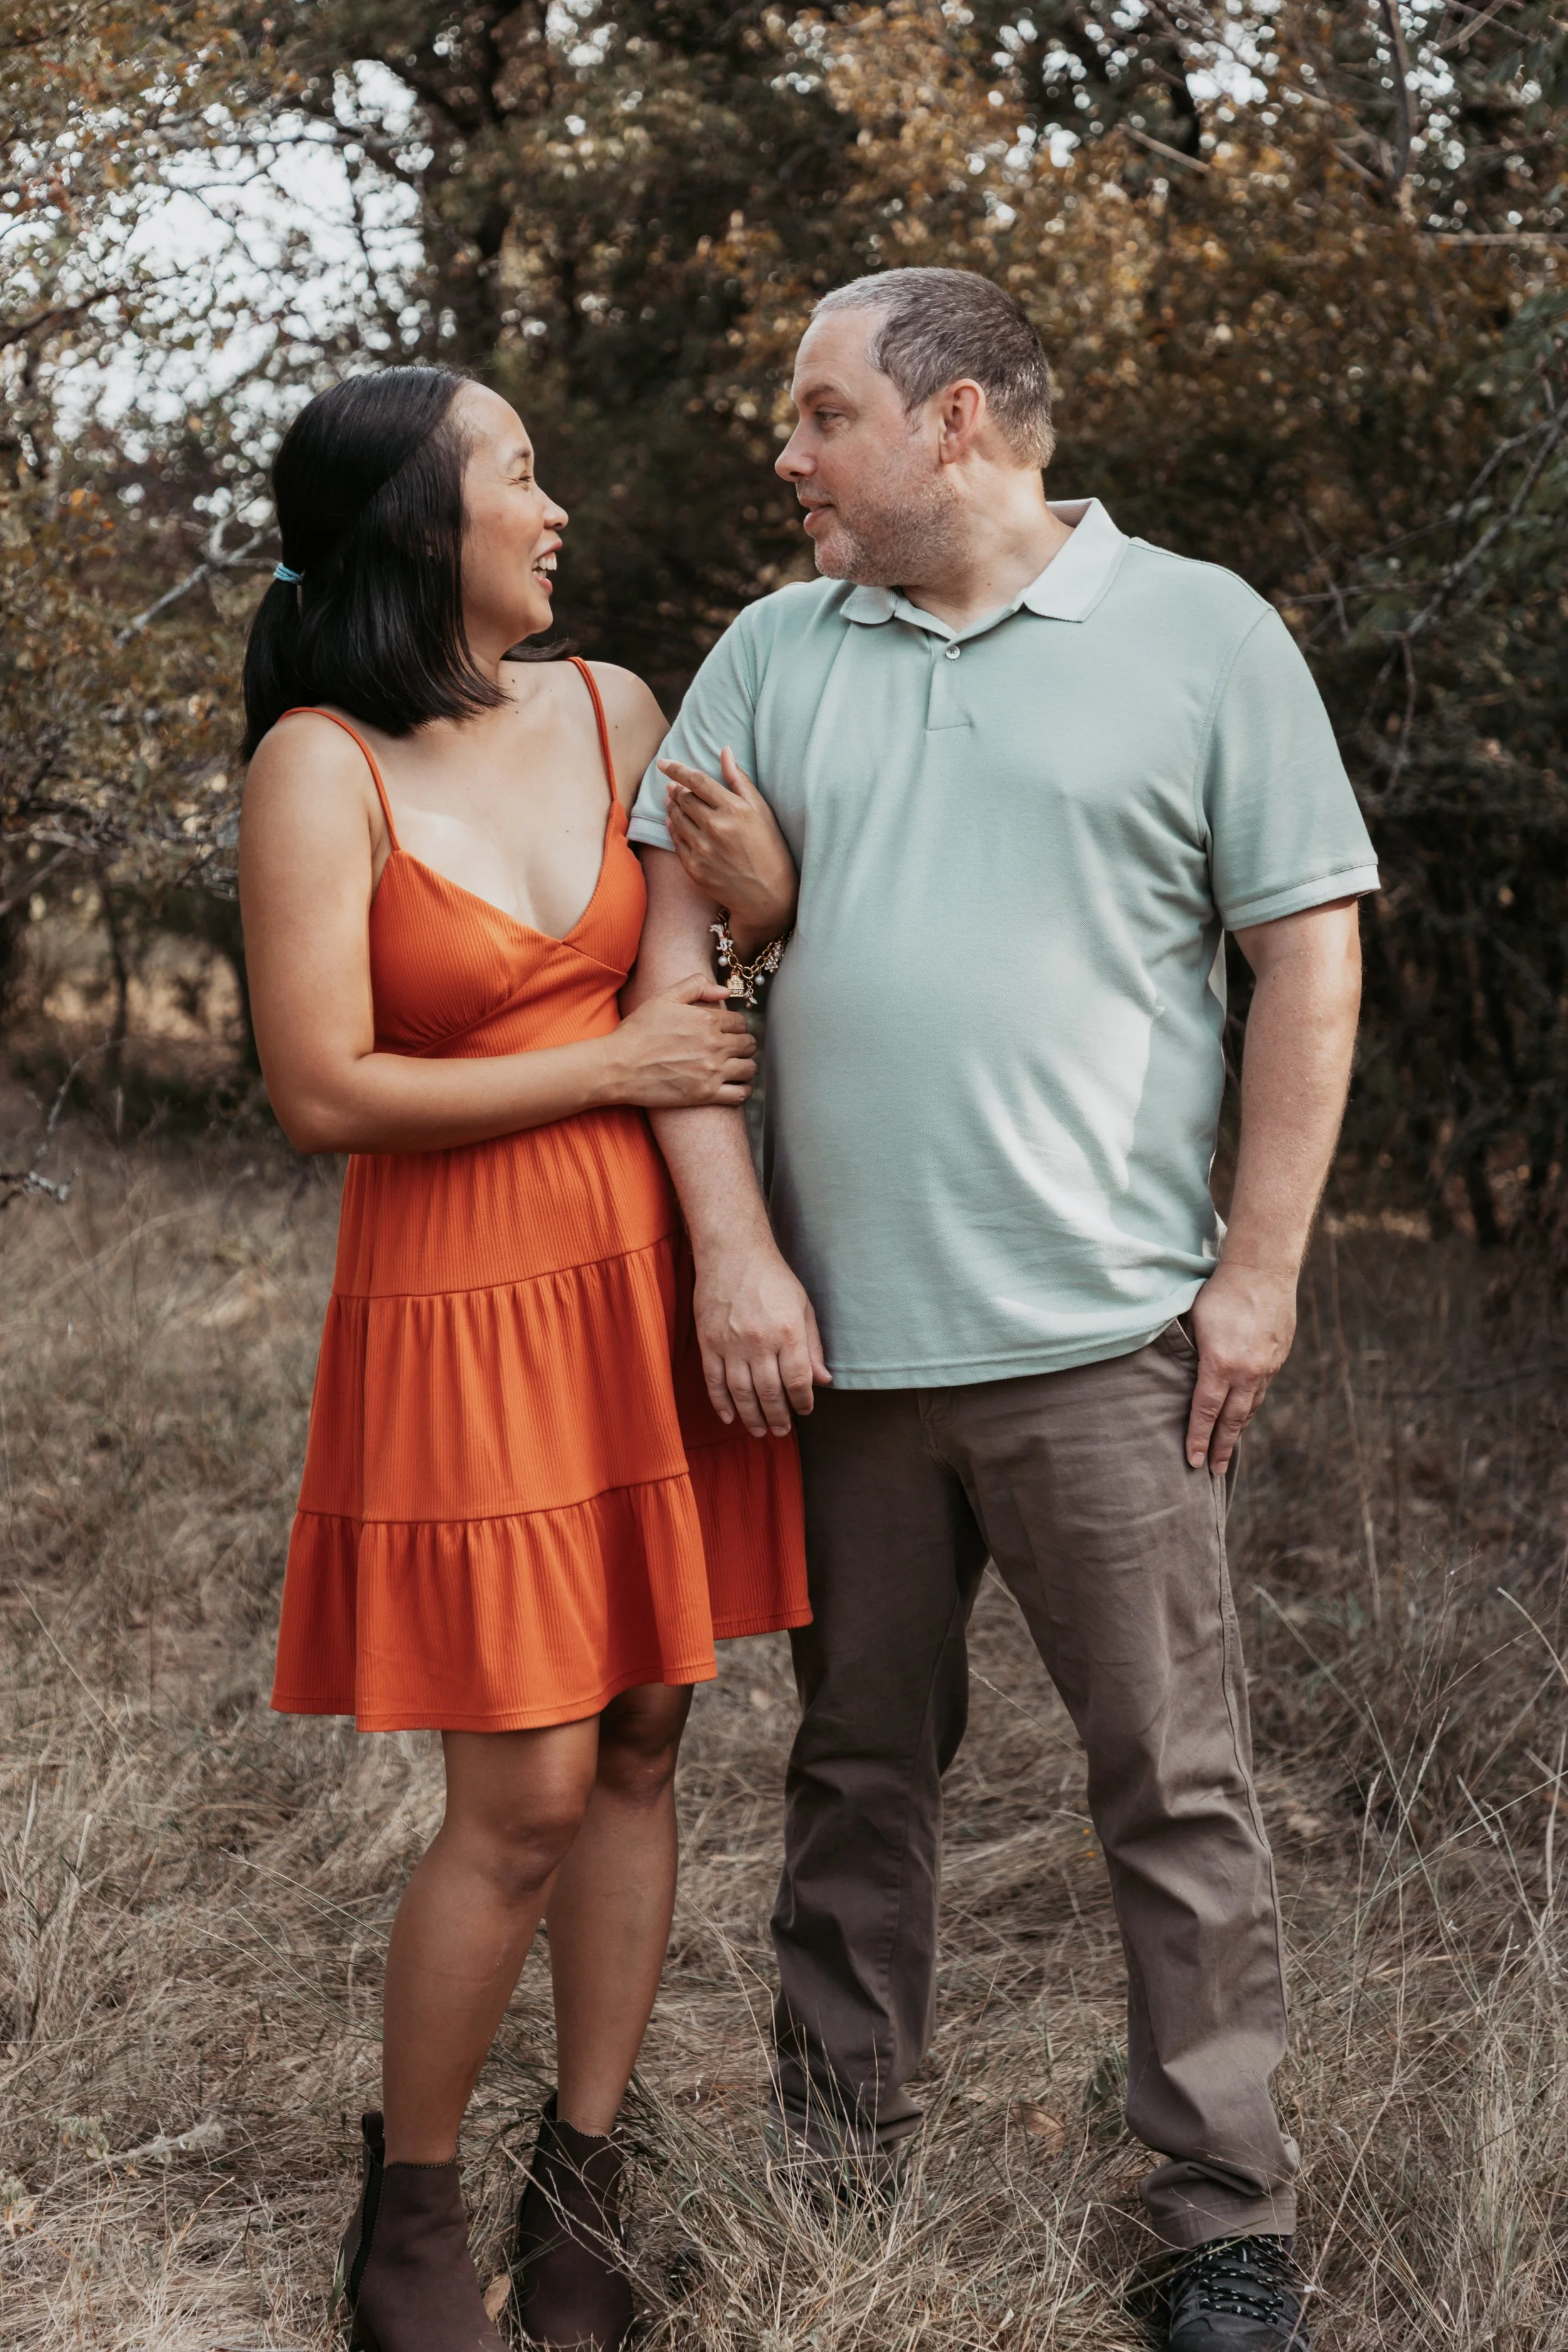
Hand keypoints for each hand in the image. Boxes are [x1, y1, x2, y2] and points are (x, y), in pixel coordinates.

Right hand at [608, 973, 757, 1107]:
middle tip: (733, 1049)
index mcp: (707, 1020)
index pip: (741, 1023)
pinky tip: (737, 1085)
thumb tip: (726, 991)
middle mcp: (715, 1045)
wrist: (618, 1066)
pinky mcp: (706, 1095)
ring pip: (749, 1068)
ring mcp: (712, 1071)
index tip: (728, 1032)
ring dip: (745, 1066)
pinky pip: (740, 1094)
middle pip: (748, 1044)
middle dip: (743, 1045)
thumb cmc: (637, 1031)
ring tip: (736, 1066)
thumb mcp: (663, 998)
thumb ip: (696, 986)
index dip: (736, 1026)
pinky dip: (743, 1089)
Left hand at [659, 749, 797, 948]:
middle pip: (683, 798)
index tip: (664, 763)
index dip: (677, 769)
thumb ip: (740, 780)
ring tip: (672, 800)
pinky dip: (672, 827)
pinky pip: (675, 840)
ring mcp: (702, 849)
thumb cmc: (770, 849)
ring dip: (671, 806)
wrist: (767, 895)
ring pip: (676, 818)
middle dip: (676, 788)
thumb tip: (724, 751)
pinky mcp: (693, 868)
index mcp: (734, 810)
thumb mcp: (761, 811)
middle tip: (673, 785)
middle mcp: (715, 827)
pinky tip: (674, 822)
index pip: (696, 781)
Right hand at [694, 1239, 831, 1435]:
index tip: (804, 1411)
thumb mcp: (803, 1307)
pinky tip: (729, 1416)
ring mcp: (731, 1343)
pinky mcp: (709, 1342)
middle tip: (782, 1431)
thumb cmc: (772, 1278)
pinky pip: (714, 1381)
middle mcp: (759, 1341)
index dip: (802, 1402)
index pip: (798, 1381)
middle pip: (769, 1393)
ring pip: (741, 1393)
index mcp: (788, 1332)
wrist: (732, 1253)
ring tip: (760, 1431)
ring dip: (751, 1417)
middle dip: (778, 1418)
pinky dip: (721, 1403)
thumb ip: (812, 1346)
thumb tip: (823, 1381)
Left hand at [1184, 1261, 1297, 1473]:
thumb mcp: (1191, 1321)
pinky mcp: (1278, 1358)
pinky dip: (1250, 1407)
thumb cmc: (1218, 1291)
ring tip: (1227, 1450)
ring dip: (1238, 1430)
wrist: (1262, 1269)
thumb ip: (1184, 1352)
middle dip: (1222, 1448)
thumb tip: (1171, 1373)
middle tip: (1214, 1471)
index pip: (1205, 1412)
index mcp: (1220, 1364)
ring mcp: (1266, 1367)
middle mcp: (1247, 1373)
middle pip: (1233, 1420)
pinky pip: (1262, 1391)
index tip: (1192, 1461)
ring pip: (1250, 1407)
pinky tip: (1243, 1415)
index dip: (1198, 1438)